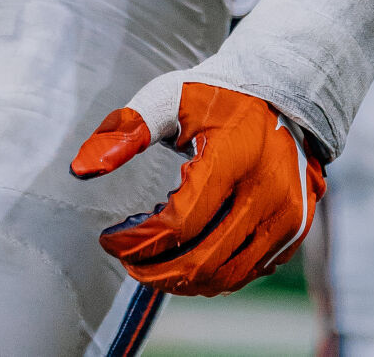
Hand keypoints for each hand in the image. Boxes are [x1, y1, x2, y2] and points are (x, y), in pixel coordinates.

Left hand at [71, 80, 324, 295]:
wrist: (282, 94)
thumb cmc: (214, 96)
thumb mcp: (166, 99)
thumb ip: (124, 132)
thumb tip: (80, 169)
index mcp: (234, 156)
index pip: (180, 221)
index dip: (138, 239)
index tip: (109, 238)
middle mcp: (268, 193)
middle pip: (204, 259)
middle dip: (154, 269)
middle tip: (124, 259)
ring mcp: (286, 217)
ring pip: (228, 275)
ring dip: (182, 280)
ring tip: (149, 262)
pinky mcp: (293, 231)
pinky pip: (249, 270)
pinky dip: (212, 274)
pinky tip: (184, 254)